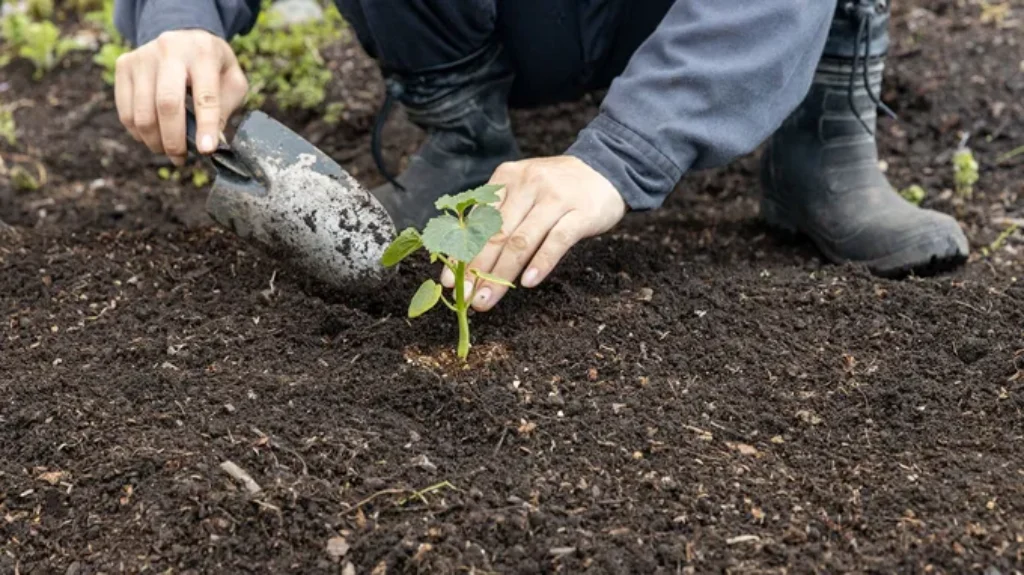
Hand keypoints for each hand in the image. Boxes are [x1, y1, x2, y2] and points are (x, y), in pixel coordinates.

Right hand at [115, 30, 247, 165]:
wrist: (186, 38)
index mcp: (204, 53)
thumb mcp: (232, 82)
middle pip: (166, 104)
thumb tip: (210, 143)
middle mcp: (170, 50)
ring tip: (169, 151)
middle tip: (181, 159)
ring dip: (155, 141)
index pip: (205, 96)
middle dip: (174, 139)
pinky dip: (138, 133)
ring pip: (142, 112)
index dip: (206, 126)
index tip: (207, 150)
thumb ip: (225, 110)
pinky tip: (154, 137)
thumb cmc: (214, 67)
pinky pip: (125, 111)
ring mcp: (142, 57)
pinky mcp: (124, 65)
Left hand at [441, 156, 626, 311]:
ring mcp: (555, 198)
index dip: (461, 253)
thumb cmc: (557, 188)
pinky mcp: (580, 213)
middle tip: (466, 298)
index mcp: (507, 177)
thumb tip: (466, 258)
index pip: (477, 221)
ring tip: (488, 299)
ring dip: (502, 274)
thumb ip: (499, 214)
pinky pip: (557, 241)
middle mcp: (528, 184)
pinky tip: (528, 283)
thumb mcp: (524, 189)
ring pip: (521, 241)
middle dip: (477, 270)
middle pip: (496, 234)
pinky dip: (541, 263)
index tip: (448, 282)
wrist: (607, 168)